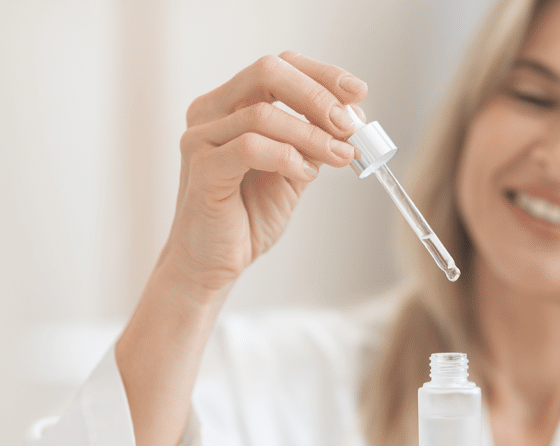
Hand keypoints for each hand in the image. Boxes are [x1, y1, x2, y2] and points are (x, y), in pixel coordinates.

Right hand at [163, 51, 366, 296]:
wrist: (214, 264)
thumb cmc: (247, 216)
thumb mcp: (294, 172)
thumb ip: (315, 143)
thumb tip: (353, 121)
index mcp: (231, 104)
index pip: (279, 66)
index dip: (322, 75)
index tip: (359, 92)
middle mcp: (210, 111)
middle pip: (268, 72)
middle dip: (318, 95)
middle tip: (350, 125)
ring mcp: (201, 137)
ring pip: (263, 114)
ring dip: (312, 134)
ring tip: (340, 156)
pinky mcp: (202, 168)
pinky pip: (250, 147)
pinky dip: (287, 156)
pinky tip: (305, 174)